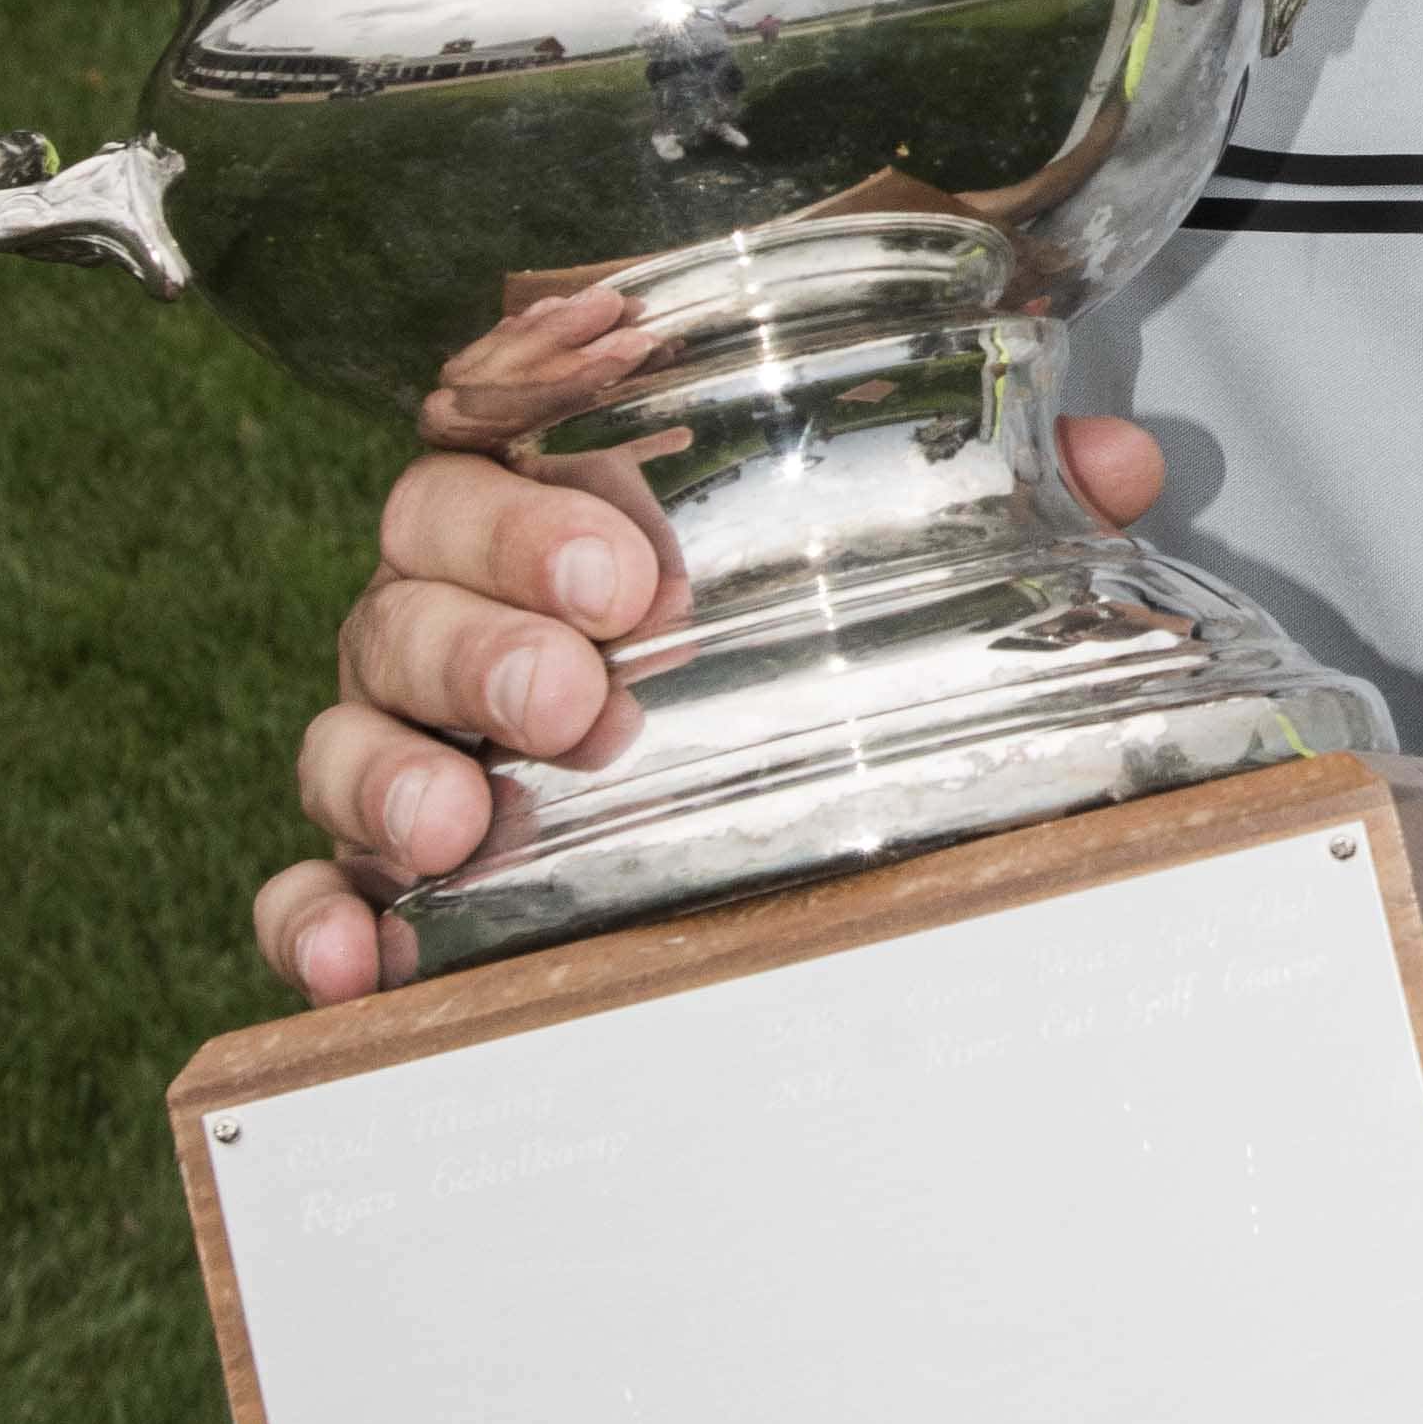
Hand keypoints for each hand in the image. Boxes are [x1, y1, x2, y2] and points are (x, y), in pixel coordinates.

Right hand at [254, 303, 1166, 1006]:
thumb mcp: (886, 568)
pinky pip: (306, 881)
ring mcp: (411, 741)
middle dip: (477, 639)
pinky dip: (309, 916)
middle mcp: (460, 616)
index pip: (490, 464)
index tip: (625, 580)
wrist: (753, 779)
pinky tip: (349, 961)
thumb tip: (1116, 462)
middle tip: (573, 698)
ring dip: (387, 774)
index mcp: (556, 517)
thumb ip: (989, 504)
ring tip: (458, 824)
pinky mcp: (375, 868)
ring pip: (346, 728)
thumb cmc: (770, 637)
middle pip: (404, 592)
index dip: (535, 517)